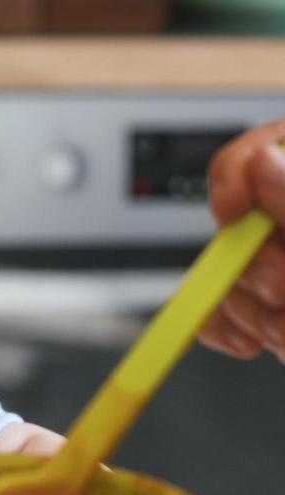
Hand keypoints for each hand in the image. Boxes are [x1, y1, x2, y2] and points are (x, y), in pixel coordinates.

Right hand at [200, 120, 284, 360]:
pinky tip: (254, 343)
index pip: (264, 148)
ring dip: (254, 313)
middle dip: (254, 267)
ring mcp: (282, 262)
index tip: (232, 212)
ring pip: (229, 273)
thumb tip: (266, 160)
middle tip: (284, 292)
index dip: (238, 176)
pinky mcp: (270, 306)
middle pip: (240, 221)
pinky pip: (219, 310)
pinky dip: (225, 330)